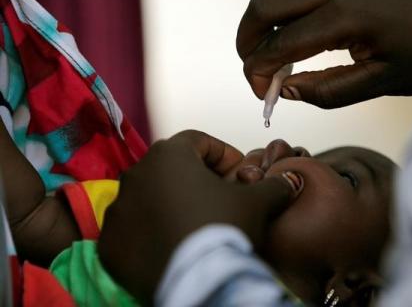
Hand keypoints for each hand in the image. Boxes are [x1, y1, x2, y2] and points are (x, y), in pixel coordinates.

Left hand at [97, 130, 297, 302]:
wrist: (198, 281)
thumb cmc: (224, 229)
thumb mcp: (257, 202)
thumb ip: (274, 184)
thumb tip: (291, 179)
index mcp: (169, 155)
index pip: (199, 141)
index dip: (225, 154)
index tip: (240, 173)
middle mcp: (136, 174)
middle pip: (173, 168)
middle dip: (198, 179)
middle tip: (221, 199)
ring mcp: (118, 209)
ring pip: (150, 197)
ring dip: (173, 204)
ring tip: (197, 224)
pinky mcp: (110, 243)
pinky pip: (133, 230)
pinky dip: (151, 232)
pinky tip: (173, 245)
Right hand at [237, 0, 411, 107]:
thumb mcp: (379, 84)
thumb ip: (325, 91)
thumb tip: (284, 90)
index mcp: (347, 15)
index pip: (279, 44)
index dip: (257, 71)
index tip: (261, 92)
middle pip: (264, 5)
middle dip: (247, 42)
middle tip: (254, 70)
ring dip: (260, 17)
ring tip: (268, 47)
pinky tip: (287, 22)